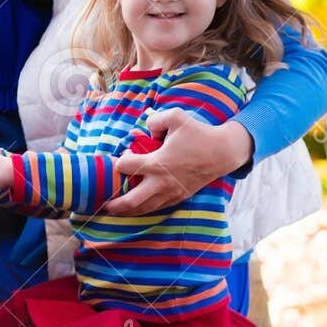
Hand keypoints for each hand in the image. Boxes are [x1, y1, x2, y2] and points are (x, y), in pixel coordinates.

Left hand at [103, 112, 252, 215]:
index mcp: (157, 164)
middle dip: (115, 204)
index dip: (120, 160)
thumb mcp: (175, 116)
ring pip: (145, 208)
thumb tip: (144, 129)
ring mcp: (172, 193)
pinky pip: (159, 208)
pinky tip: (137, 207)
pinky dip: (145, 209)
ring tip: (115, 210)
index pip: (126, 166)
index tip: (124, 154)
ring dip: (128, 210)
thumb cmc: (198, 133)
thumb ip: (154, 120)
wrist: (223, 152)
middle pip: (132, 201)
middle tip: (103, 204)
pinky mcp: (180, 197)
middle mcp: (162, 182)